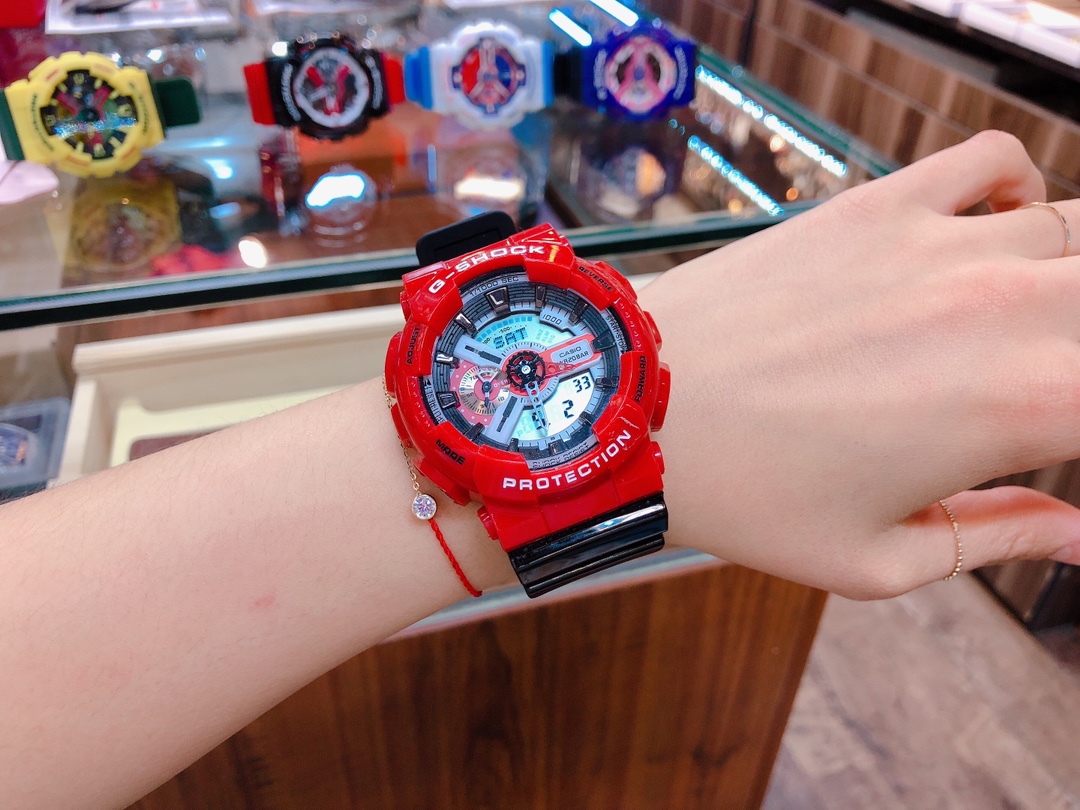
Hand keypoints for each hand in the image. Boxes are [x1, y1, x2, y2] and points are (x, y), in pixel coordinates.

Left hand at [643, 131, 1079, 598]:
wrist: (637, 410)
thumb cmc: (746, 495)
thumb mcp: (877, 557)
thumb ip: (998, 539)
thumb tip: (1073, 538)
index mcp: (1021, 406)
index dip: (1076, 421)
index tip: (1040, 436)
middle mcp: (1001, 307)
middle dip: (1069, 353)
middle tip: (1020, 385)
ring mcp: (940, 242)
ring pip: (1068, 232)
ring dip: (1055, 281)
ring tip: (1002, 326)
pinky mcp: (880, 203)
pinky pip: (992, 159)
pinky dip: (1014, 187)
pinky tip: (984, 234)